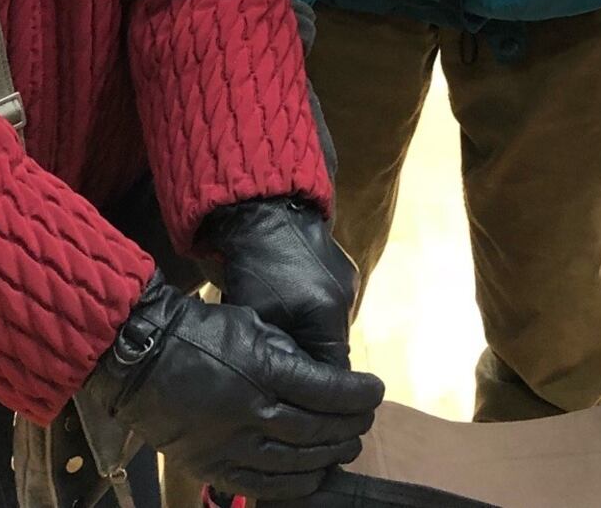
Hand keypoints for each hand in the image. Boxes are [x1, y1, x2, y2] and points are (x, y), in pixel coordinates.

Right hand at [84, 272, 382, 499]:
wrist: (143, 357)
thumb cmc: (204, 331)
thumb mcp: (255, 325)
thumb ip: (290, 354)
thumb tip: (326, 378)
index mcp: (264, 369)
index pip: (327, 390)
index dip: (358, 395)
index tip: (376, 393)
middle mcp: (250, 411)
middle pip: (315, 429)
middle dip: (348, 427)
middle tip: (365, 422)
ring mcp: (230, 444)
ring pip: (294, 462)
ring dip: (328, 456)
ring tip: (347, 448)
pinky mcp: (212, 465)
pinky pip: (262, 483)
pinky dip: (294, 484)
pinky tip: (314, 477)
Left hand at [207, 196, 355, 368]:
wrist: (260, 211)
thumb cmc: (252, 270)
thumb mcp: (260, 321)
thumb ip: (282, 355)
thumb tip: (291, 380)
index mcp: (329, 314)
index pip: (333, 373)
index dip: (313, 384)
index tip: (292, 389)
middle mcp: (347, 298)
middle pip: (335, 349)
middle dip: (310, 357)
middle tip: (281, 358)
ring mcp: (347, 278)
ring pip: (332, 325)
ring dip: (311, 332)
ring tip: (282, 327)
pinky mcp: (342, 265)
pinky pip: (330, 301)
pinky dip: (313, 309)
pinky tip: (289, 302)